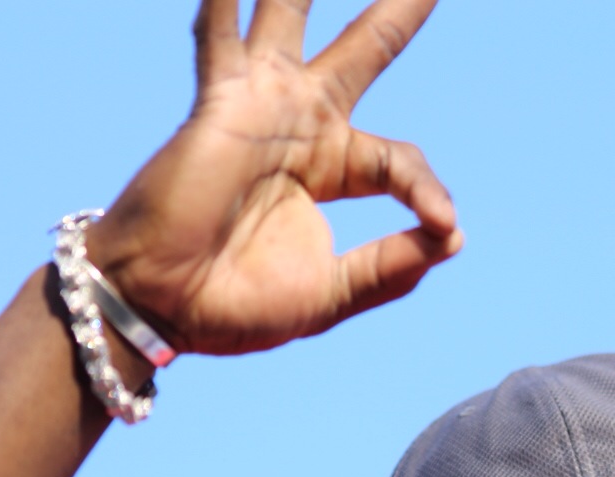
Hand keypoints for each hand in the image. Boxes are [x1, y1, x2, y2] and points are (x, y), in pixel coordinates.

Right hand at [82, 0, 460, 355]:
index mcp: (334, 167)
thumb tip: (453, 239)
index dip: (429, 188)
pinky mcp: (221, 105)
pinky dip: (224, 3)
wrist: (162, 308)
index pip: (402, 159)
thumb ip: (390, 268)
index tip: (442, 224)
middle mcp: (301, 124)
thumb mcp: (332, 293)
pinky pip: (221, 37)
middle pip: (367, 48)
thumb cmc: (235, 306)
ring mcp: (260, 106)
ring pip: (291, 15)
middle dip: (400, 8)